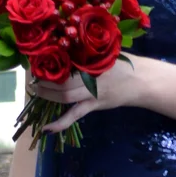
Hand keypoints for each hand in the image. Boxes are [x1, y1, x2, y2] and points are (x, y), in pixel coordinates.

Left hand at [29, 55, 145, 136]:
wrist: (141, 80)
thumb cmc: (122, 63)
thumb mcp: (104, 52)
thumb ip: (86, 52)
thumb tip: (62, 46)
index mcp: (92, 61)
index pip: (65, 62)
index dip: (48, 64)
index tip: (37, 62)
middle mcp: (91, 76)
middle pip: (62, 81)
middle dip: (44, 81)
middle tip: (34, 79)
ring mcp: (92, 93)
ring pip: (65, 97)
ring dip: (47, 96)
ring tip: (37, 92)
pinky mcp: (95, 105)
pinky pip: (75, 115)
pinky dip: (60, 123)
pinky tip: (46, 129)